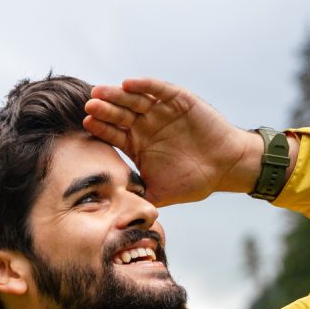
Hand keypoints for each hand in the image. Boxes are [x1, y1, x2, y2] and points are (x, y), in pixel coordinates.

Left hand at [83, 78, 261, 205]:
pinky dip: (145, 86)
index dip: (101, 129)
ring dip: (117, 95)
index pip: (113, 135)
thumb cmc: (192, 182)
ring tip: (101, 92)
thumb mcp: (159, 194)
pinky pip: (159, 90)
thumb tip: (116, 225)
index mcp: (137, 145)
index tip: (85, 125)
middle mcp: (145, 126)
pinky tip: (129, 83)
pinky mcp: (179, 100)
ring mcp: (161, 112)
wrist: (224, 167)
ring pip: (135, 100)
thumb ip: (137, 202)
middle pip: (119, 115)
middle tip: (88, 105)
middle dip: (104, 110)